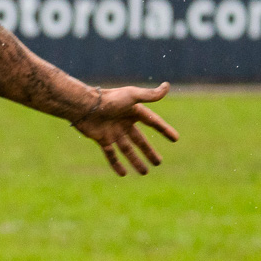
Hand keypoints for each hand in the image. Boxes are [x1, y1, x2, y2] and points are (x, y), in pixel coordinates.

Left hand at [64, 82, 178, 175]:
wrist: (84, 106)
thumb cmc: (109, 99)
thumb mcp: (132, 96)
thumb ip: (150, 95)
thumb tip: (167, 86)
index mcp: (134, 111)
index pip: (153, 123)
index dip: (164, 130)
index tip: (175, 139)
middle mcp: (124, 122)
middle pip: (140, 140)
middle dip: (149, 152)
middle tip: (158, 163)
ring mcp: (113, 132)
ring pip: (127, 150)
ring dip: (136, 161)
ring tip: (145, 173)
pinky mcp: (102, 139)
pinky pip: (111, 154)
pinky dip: (116, 164)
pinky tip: (123, 174)